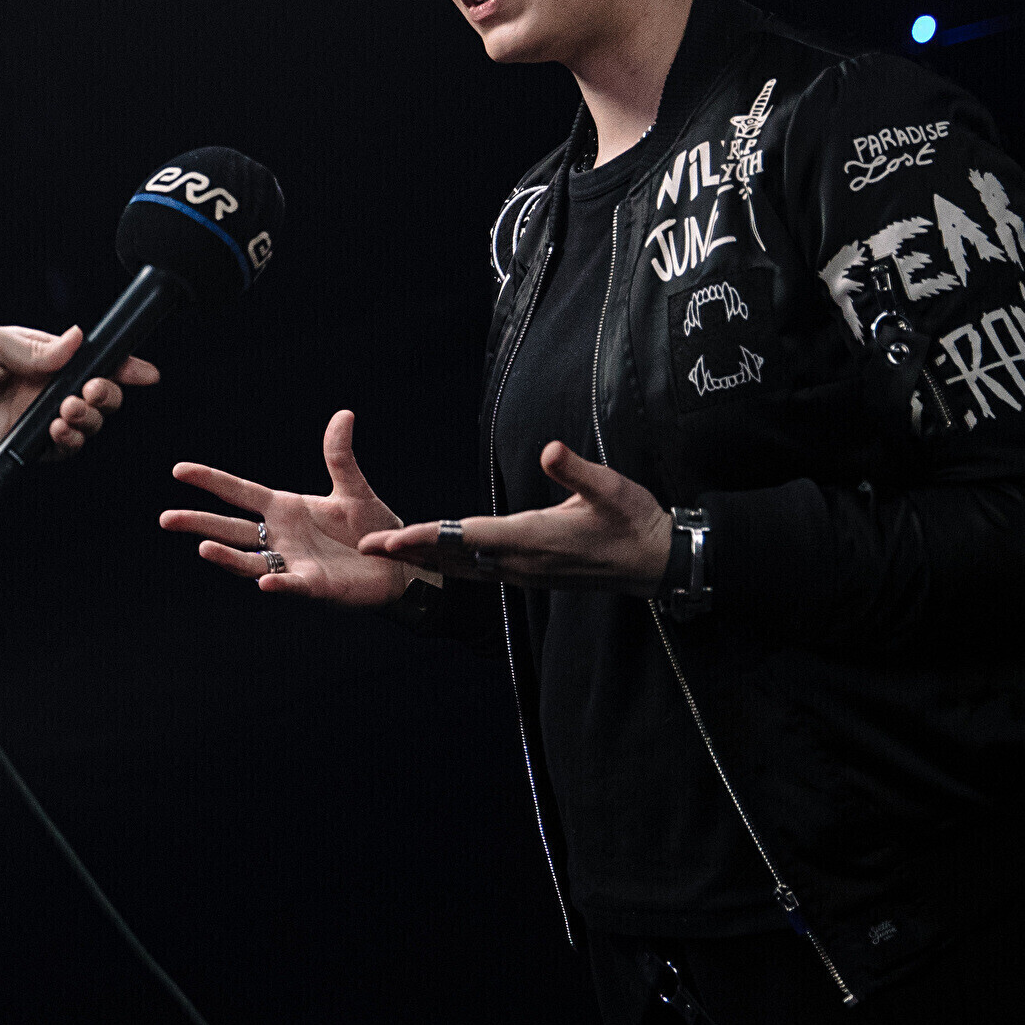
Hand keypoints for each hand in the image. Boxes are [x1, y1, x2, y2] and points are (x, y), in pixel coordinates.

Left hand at [0, 321, 158, 471]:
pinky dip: (70, 440)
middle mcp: (40, 387)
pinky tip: (55, 429)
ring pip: (87, 422)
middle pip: (97, 392)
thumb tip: (76, 340)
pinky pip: (64, 448)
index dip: (118, 364)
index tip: (142, 371)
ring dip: (90, 417)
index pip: (86, 358)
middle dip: (108, 392)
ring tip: (66, 410)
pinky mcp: (25, 446)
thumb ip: (36, 347)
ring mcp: (34, 418)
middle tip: (92, 391)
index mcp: (35, 355)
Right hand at [160, 410, 434, 608]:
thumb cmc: (373, 529)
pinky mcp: (314, 586)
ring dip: (226, 556)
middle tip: (166, 518)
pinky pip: (291, 585)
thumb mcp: (354, 489)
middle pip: (231, 528)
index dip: (211, 481)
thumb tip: (343, 414)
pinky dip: (278, 585)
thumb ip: (339, 456)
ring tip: (202, 549)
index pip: (240, 492)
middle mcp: (281, 536)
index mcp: (285, 509)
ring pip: (250, 560)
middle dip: (199, 523)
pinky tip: (264, 583)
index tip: (179, 470)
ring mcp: (293, 563)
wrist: (399, 565)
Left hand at [356, 440, 670, 593]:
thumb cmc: (634, 521)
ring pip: (464, 567)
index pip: (466, 536)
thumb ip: (576, 471)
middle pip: (453, 557)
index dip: (425, 536)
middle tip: (367, 548)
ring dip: (426, 559)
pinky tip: (438, 559)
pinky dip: (452, 565)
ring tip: (390, 552)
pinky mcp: (533, 574)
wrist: (657, 561)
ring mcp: (526, 572)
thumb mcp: (611, 488)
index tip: (390, 537)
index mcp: (532, 537)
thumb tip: (551, 450)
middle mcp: (522, 561)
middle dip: (410, 551)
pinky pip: (482, 572)